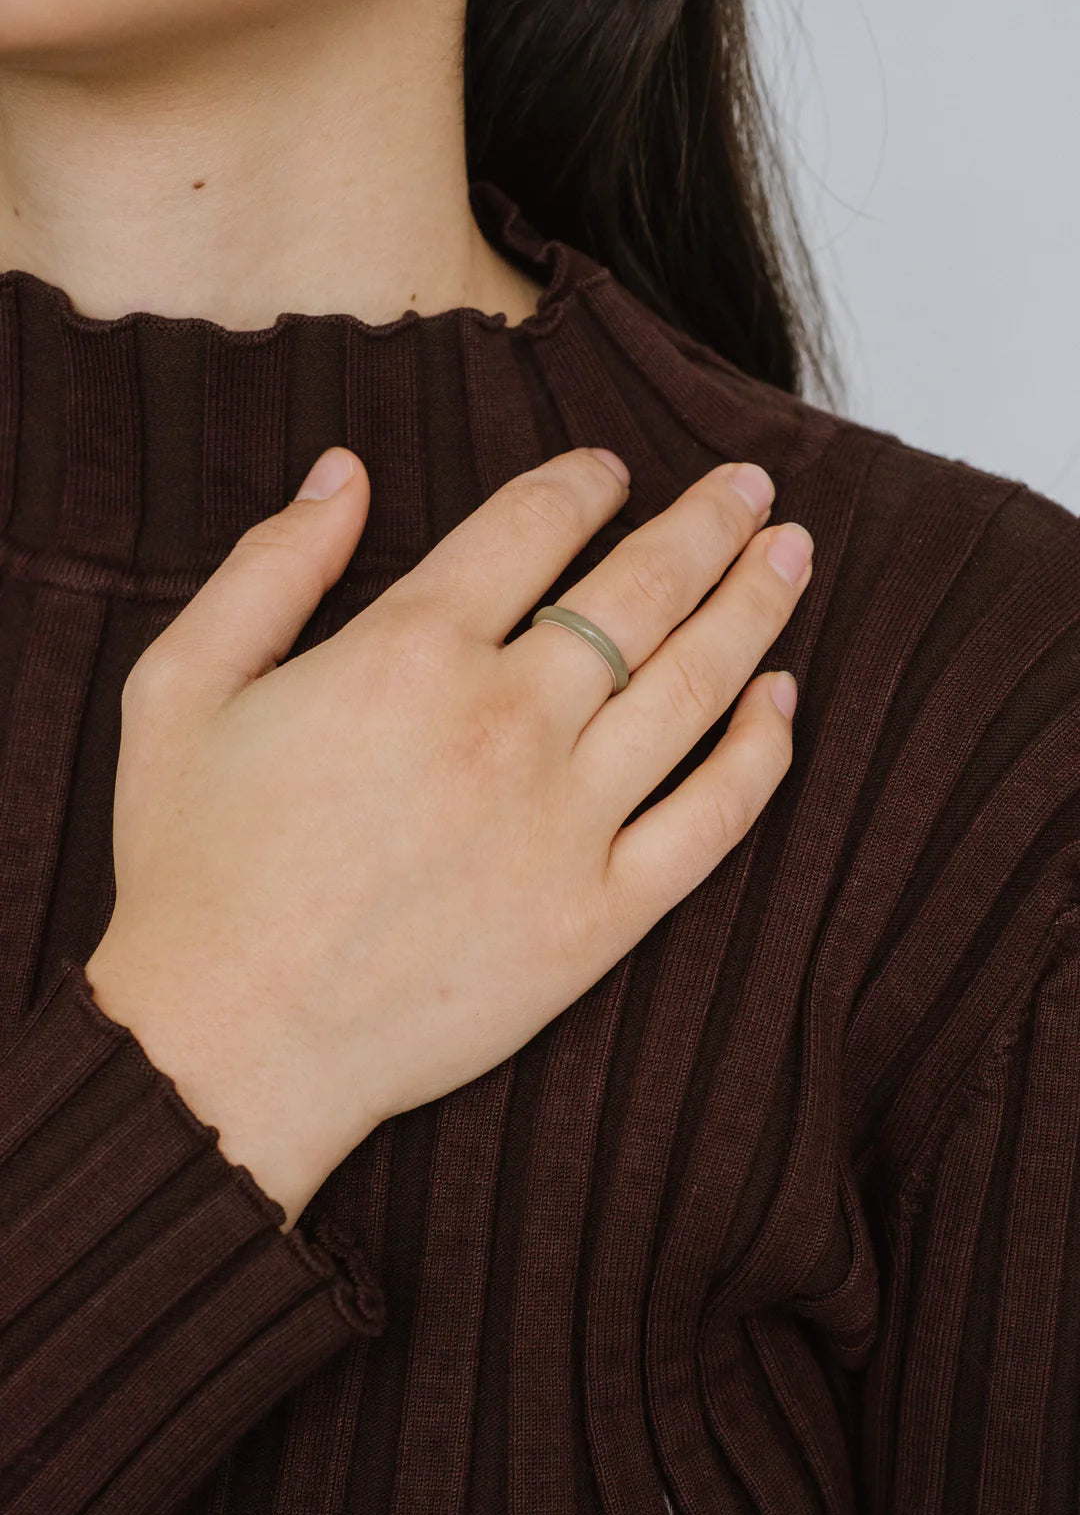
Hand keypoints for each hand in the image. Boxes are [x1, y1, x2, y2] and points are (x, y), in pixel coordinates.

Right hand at [85, 444, 811, 1229]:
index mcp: (407, 652)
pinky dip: (762, 752)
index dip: (586, 481)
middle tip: (751, 488)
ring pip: (696, 684)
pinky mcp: (598, 915)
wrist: (227, 1045)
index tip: (612, 469)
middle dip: (706, 522)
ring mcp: (564, 821)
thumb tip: (344, 470)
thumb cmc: (192, 868)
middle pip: (641, 588)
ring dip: (755, 606)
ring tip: (792, 555)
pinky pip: (714, 818)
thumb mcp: (180, 687)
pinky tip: (784, 701)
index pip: (533, 526)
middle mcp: (505, 721)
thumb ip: (269, 566)